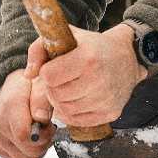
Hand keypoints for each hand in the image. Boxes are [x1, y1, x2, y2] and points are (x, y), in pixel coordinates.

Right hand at [0, 66, 54, 157]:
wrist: (12, 88)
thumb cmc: (29, 86)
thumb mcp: (40, 84)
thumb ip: (42, 100)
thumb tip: (41, 119)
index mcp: (10, 107)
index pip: (24, 136)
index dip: (44, 136)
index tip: (50, 125)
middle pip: (29, 152)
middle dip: (45, 142)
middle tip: (47, 127)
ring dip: (39, 149)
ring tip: (40, 132)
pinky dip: (30, 152)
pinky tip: (32, 138)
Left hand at [31, 23, 146, 128]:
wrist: (129, 57)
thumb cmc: (93, 46)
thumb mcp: (68, 36)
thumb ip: (40, 49)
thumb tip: (28, 75)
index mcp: (88, 57)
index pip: (49, 76)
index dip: (47, 72)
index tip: (55, 67)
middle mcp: (99, 79)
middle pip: (56, 94)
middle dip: (53, 87)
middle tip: (61, 79)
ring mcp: (106, 99)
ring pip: (64, 110)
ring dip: (61, 101)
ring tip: (68, 88)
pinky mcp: (111, 113)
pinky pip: (77, 121)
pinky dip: (71, 112)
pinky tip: (76, 99)